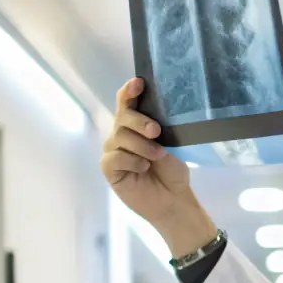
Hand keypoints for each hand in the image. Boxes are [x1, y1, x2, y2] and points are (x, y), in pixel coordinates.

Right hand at [100, 78, 215, 256]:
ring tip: (157, 156)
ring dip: (141, 145)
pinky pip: (114, 158)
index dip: (129, 92)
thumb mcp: (172, 147)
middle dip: (139, 121)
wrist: (173, 200)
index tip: (139, 83)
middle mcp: (121, 134)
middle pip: (123, 118)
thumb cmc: (172, 172)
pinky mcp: (109, 169)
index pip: (127, 103)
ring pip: (119, 137)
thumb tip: (153, 122)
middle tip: (156, 131)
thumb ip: (159, 132)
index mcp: (136, 125)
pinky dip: (131, 161)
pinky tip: (143, 168)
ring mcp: (113, 151)